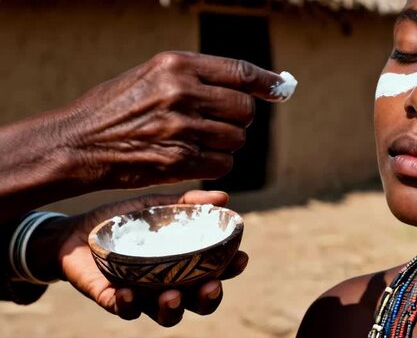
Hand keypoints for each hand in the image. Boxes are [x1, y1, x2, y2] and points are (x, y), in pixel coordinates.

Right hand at [0, 52, 288, 220]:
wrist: (76, 144)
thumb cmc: (116, 109)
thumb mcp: (152, 76)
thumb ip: (198, 77)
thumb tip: (250, 84)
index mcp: (175, 65)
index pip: (240, 71)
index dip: (267, 82)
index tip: (282, 88)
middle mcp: (181, 92)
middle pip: (245, 110)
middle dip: (238, 120)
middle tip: (218, 124)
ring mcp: (181, 127)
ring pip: (236, 140)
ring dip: (225, 145)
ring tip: (196, 141)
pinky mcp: (178, 160)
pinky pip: (222, 164)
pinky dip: (215, 165)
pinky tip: (193, 160)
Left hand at [30, 190, 247, 326]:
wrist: (77, 232)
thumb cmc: (124, 221)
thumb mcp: (156, 205)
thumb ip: (188, 202)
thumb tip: (224, 198)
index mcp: (185, 265)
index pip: (216, 272)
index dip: (231, 269)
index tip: (241, 258)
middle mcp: (169, 285)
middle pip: (198, 303)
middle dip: (209, 299)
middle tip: (211, 286)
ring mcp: (144, 296)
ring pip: (166, 315)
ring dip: (173, 309)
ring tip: (171, 296)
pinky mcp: (115, 300)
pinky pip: (125, 310)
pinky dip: (128, 304)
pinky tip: (128, 292)